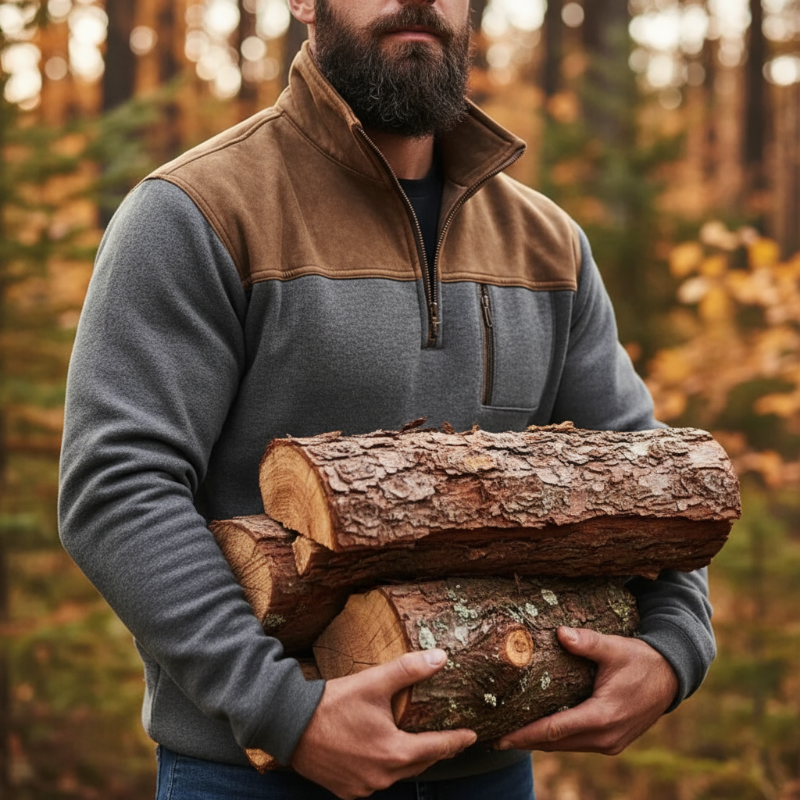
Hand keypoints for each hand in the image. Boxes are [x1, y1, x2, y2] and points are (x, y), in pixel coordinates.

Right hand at [290, 649, 477, 798]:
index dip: (456, 741)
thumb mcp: (373, 682)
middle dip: (436, 751)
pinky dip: (383, 769)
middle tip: (449, 740)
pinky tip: (382, 755)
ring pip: (398, 775)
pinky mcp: (347, 791)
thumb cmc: (332, 703)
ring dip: (408, 760)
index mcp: (394, 752)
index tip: (472, 737)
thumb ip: (409, 670)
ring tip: (416, 744)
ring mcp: (364, 787)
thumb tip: (440, 657)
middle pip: (419, 764)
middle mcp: (382, 776)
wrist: (288, 724)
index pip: (437, 748)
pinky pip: (375, 782)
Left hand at [497, 626, 677, 754]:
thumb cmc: (640, 660)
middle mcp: (605, 736)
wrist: (671, 677)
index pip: (555, 729)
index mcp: (602, 716)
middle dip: (525, 740)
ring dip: (540, 741)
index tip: (501, 737)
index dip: (526, 734)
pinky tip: (539, 729)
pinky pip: (577, 743)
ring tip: (511, 734)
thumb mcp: (614, 647)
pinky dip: (557, 738)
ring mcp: (610, 742)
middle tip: (495, 736)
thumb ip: (587, 642)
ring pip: (566, 746)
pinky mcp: (612, 741)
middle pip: (556, 743)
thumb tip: (560, 633)